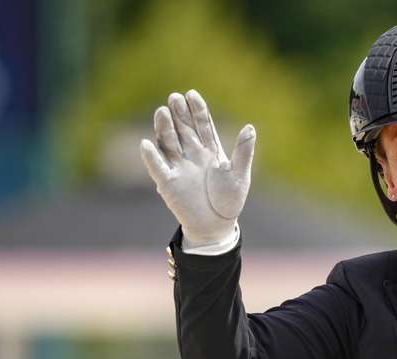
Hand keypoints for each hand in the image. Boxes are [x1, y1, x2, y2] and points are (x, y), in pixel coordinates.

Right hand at [140, 90, 255, 246]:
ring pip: (168, 143)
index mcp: (210, 150)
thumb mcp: (239, 175)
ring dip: (164, 128)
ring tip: (162, 112)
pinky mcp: (167, 183)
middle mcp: (192, 154)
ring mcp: (178, 167)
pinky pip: (157, 167)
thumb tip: (250, 128)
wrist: (216, 226)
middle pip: (183, 129)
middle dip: (179, 114)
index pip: (203, 125)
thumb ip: (243, 152)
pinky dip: (151, 157)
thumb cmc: (229, 200)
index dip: (197, 110)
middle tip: (174, 97)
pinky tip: (147, 144)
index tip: (191, 94)